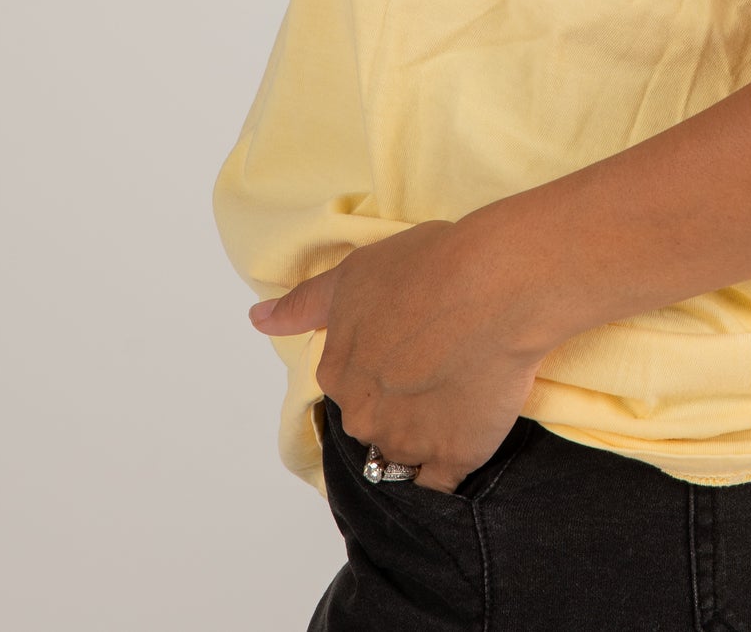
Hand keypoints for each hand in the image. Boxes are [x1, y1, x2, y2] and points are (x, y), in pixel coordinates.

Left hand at [248, 216, 548, 494]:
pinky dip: (444, 469)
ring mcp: (406, 442)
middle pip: (374, 418)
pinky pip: (439, 482)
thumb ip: (304, 304)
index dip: (381, 361)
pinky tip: (463, 437)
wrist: (494, 287)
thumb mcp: (354, 272)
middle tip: (437, 362)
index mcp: (337, 370)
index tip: (409, 341)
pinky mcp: (451, 459)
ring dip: (425, 431)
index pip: (349, 380)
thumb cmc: (426, 267)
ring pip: (406, 449)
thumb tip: (256, 318)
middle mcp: (363, 414)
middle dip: (399, 400)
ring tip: (459, 392)